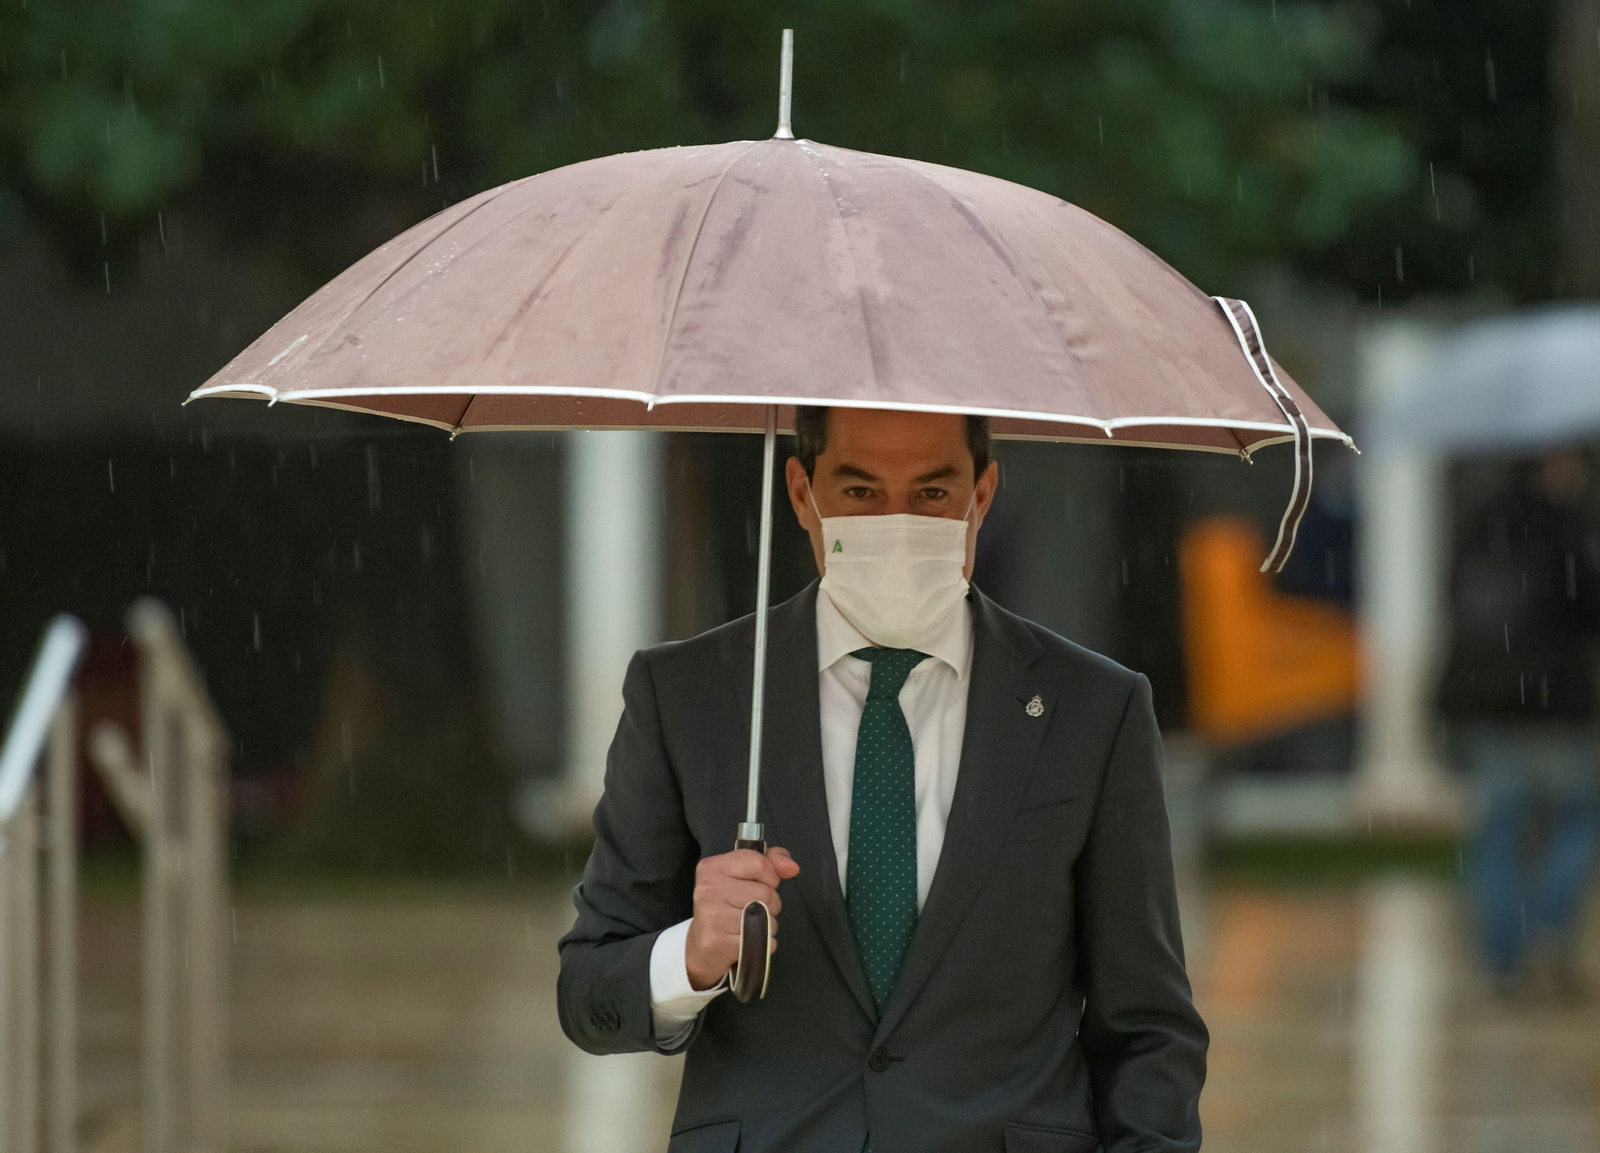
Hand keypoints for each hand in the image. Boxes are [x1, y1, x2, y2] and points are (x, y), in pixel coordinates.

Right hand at [685, 846, 800, 990]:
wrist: (701, 945)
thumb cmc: (727, 906)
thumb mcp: (743, 875)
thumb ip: (771, 861)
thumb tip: (792, 867)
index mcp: (713, 867)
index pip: (758, 863)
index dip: (770, 876)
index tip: (761, 884)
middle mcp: (708, 889)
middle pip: (765, 893)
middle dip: (770, 903)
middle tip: (754, 908)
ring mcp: (712, 916)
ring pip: (766, 918)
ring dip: (767, 925)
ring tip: (750, 925)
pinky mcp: (719, 942)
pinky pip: (762, 940)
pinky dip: (763, 942)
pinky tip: (747, 940)